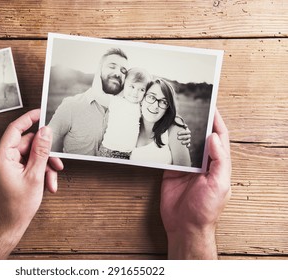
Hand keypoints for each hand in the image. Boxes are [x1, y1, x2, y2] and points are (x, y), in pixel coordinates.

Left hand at [0, 109, 63, 258]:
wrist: (9, 224)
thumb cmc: (17, 206)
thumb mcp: (35, 176)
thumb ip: (41, 151)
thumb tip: (45, 132)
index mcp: (2, 156)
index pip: (15, 129)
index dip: (29, 119)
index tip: (41, 113)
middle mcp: (1, 158)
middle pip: (27, 144)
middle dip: (45, 155)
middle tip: (57, 163)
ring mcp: (6, 165)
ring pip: (30, 155)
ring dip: (44, 166)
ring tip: (52, 180)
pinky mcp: (10, 171)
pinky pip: (27, 164)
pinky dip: (39, 172)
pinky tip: (47, 184)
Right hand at [160, 109, 230, 258]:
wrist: (185, 226)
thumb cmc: (206, 209)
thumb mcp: (219, 184)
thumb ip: (219, 161)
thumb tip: (214, 138)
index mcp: (218, 164)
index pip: (219, 138)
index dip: (217, 121)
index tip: (211, 107)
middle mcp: (203, 163)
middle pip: (201, 137)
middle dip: (198, 122)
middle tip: (191, 108)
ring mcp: (187, 167)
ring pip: (185, 144)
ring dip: (181, 132)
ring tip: (176, 117)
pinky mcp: (172, 171)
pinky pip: (169, 154)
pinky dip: (167, 144)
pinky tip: (164, 135)